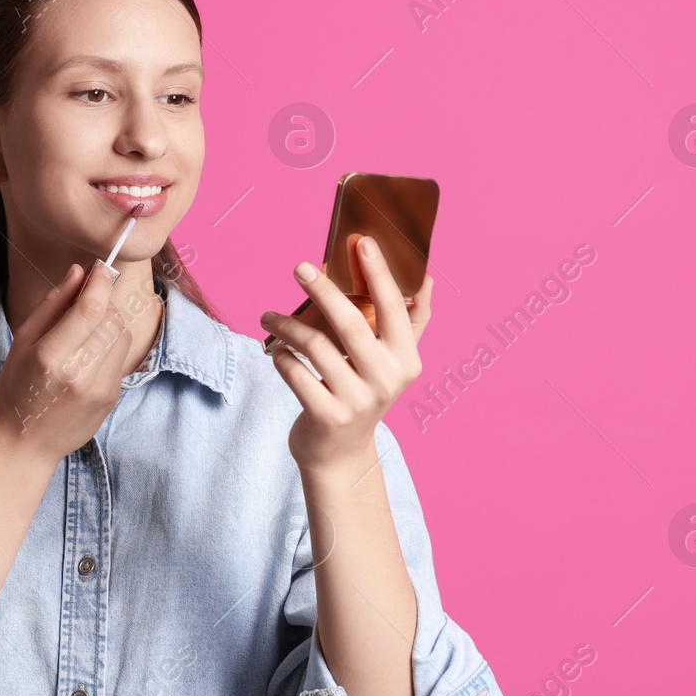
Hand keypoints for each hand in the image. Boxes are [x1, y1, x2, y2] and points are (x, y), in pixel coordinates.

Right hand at [0, 261, 134, 467]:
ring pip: (123, 335)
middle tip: (85, 306)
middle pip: (112, 319)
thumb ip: (53, 304)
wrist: (26, 443)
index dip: (100, 282)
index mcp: (50, 357)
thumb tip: (79, 271)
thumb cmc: (17, 388)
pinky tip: (88, 358)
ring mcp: (99, 390)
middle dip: (103, 303)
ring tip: (85, 334)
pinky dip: (110, 347)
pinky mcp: (112, 399)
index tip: (100, 269)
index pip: (91, 308)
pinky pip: (121, 357)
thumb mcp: (23, 342)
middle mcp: (79, 374)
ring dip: (109, 324)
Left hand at [259, 235, 432, 473]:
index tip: (362, 242)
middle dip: (323, 289)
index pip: (396, 308)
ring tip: (268, 316)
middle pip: (351, 323)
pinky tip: (276, 351)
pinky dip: (280, 356)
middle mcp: (386, 380)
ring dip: (286, 325)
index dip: (380, 274)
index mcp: (406, 360)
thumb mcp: (393, 362)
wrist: (340, 453)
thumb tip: (427, 276)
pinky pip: (295, 372)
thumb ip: (411, 321)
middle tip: (300, 267)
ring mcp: (356, 401)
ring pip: (315, 346)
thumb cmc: (364, 393)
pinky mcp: (326, 416)